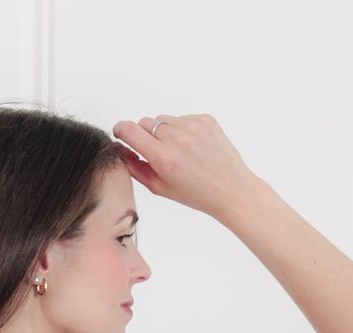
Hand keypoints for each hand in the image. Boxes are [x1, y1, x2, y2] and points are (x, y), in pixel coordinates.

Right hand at [110, 113, 257, 219]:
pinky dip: (182, 130)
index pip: (130, 130)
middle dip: (146, 135)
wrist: (231, 189)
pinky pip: (182, 118)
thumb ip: (137, 168)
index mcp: (164, 158)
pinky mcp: (205, 119)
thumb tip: (122, 150)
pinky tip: (193, 147)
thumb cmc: (196, 193)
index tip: (121, 133)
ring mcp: (192, 126)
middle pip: (146, 123)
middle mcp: (177, 138)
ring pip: (164, 120)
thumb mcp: (161, 188)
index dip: (121, 130)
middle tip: (158, 153)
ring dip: (165, 132)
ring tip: (179, 152)